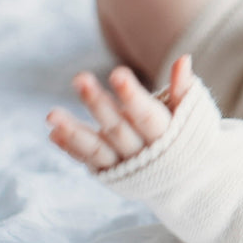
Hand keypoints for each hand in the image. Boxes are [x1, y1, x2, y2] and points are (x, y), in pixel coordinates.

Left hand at [47, 55, 193, 170]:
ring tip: (51, 115)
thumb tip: (183, 58)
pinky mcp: (110, 174)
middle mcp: (144, 154)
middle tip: (79, 78)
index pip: (147, 115)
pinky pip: (89, 160)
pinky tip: (53, 133)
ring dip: (74, 132)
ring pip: (97, 149)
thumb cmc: (187, 138)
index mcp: (167, 137)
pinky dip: (71, 148)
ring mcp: (125, 166)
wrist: (188, 183)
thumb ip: (183, 89)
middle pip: (118, 128)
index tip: (117, 74)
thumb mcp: (191, 115)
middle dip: (98, 104)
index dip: (132, 96)